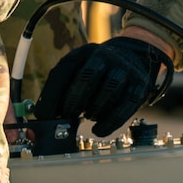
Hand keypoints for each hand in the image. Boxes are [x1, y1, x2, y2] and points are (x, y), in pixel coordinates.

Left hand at [34, 32, 173, 133]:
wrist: (135, 56)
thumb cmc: (100, 70)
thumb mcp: (80, 69)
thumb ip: (63, 89)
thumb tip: (45, 116)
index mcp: (83, 53)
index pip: (64, 71)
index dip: (51, 95)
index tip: (43, 115)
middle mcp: (104, 57)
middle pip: (87, 77)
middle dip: (73, 101)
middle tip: (66, 117)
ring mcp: (124, 70)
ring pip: (108, 91)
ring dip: (93, 110)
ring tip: (88, 116)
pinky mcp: (139, 85)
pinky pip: (125, 106)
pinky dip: (110, 122)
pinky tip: (99, 129)